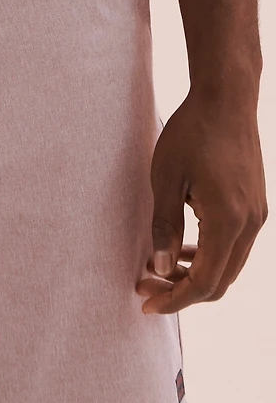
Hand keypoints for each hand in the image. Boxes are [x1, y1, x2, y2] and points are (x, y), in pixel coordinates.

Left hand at [137, 88, 266, 313]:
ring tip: (157, 268)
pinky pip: (233, 246)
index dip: (175, 300)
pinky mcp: (255, 205)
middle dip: (181, 291)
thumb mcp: (165, 181)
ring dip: (194, 274)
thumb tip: (161, 270)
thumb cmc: (190, 134)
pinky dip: (208, 256)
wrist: (226, 98)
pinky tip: (180, 249)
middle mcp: (250, 224)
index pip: (205, 283)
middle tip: (144, 286)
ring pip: (228, 266)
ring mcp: (257, 215)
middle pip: (220, 281)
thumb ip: (163, 228)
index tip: (146, 304)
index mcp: (227, 221)